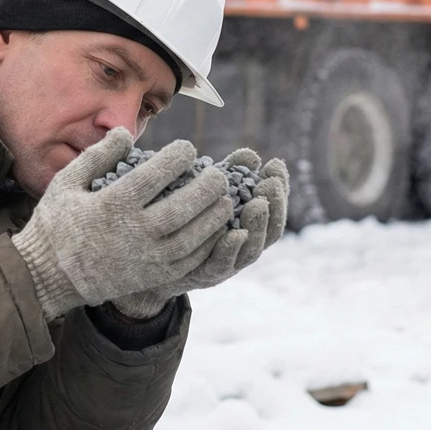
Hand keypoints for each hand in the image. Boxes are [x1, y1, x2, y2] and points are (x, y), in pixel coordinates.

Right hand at [12, 128, 235, 319]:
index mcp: (112, 205)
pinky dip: (208, 246)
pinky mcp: (152, 277)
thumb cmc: (56, 224)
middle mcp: (133, 233)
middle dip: (206, 188)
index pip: (154, 176)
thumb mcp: (65, 183)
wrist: (49, 276)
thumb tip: (125, 132)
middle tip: (218, 174)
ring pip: (192, 237)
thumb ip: (97, 156)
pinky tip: (216, 231)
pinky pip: (189, 262)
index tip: (188, 148)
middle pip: (182, 207)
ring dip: (214, 217)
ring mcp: (146, 258)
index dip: (177, 158)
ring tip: (225, 200)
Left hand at [110, 150, 289, 318]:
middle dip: (275, 204)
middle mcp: (243, 245)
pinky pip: (223, 264)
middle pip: (271, 228)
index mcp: (247, 223)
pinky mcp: (205, 275)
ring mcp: (228, 262)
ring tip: (258, 204)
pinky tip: (235, 233)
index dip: (280, 186)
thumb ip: (228, 175)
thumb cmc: (182, 220)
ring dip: (258, 226)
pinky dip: (231, 249)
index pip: (273, 205)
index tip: (275, 165)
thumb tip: (250, 154)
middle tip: (269, 183)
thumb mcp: (205, 195)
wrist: (150, 260)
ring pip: (253, 248)